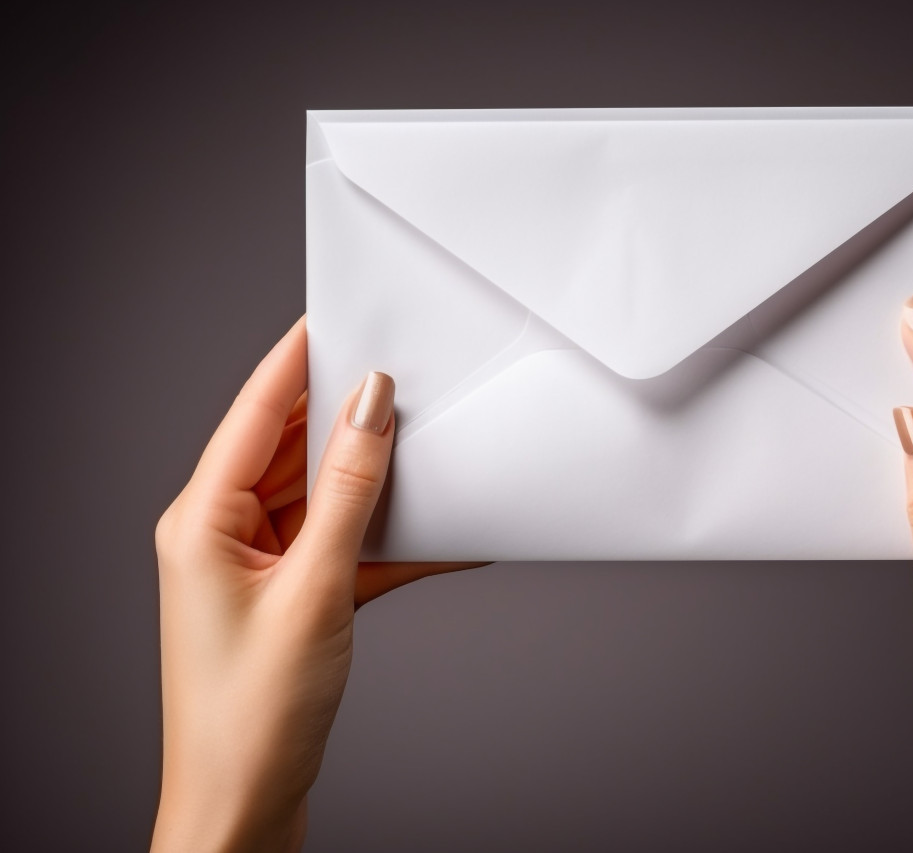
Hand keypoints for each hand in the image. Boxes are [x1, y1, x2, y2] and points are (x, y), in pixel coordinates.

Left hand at [151, 317, 483, 851]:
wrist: (245, 807)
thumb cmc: (254, 714)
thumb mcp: (315, 587)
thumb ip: (349, 490)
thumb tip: (371, 405)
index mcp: (201, 519)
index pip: (255, 412)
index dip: (298, 358)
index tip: (339, 313)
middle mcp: (222, 532)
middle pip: (292, 447)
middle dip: (348, 414)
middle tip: (407, 374)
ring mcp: (257, 566)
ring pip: (323, 494)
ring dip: (375, 478)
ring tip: (432, 444)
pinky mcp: (291, 596)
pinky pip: (343, 544)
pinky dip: (388, 538)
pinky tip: (441, 532)